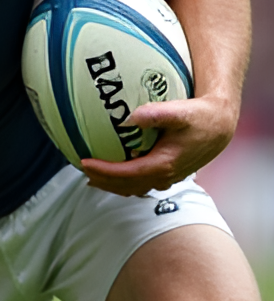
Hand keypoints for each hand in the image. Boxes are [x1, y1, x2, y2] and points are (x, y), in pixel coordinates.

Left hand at [81, 94, 236, 195]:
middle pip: (125, 185)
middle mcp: (164, 176)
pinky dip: (123, 182)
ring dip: (111, 184)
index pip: (126, 174)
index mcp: (163, 164)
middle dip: (102, 180)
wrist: (219, 125)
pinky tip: (113, 173)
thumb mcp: (180, 112)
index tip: (84, 162)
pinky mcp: (168, 174)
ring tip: (91, 175)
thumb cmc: (200, 117)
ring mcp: (167, 178)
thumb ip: (157, 113)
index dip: (104, 171)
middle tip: (81, 168)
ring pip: (132, 188)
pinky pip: (140, 183)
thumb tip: (132, 116)